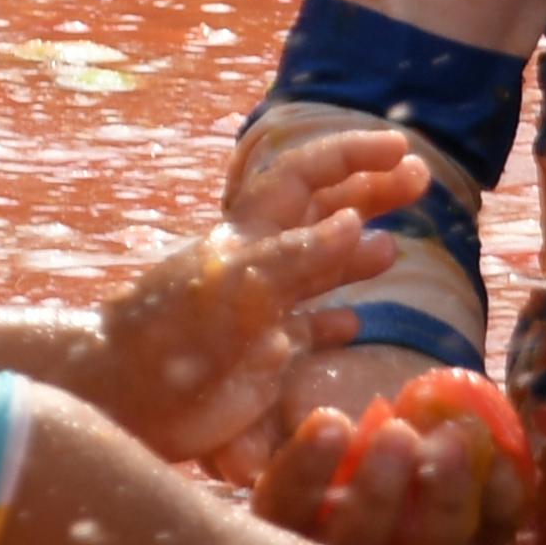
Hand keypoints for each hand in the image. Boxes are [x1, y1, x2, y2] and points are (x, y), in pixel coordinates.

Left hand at [93, 129, 429, 460]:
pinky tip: (354, 322)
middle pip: (321, 212)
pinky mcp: (260, 359)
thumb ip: (299, 254)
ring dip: (357, 253)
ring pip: (319, 268)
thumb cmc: (174, 335)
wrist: (124, 396)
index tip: (400, 148)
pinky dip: (331, 321)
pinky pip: (305, 331)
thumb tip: (356, 221)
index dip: (351, 154)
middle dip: (368, 191)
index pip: (306, 174)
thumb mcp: (239, 284)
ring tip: (395, 247)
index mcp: (249, 233)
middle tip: (421, 180)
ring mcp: (261, 310)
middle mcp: (259, 263)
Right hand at [239, 344, 529, 544]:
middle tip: (399, 435)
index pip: (285, 514)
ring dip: (444, 501)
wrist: (411, 423)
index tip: (332, 421)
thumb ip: (314, 420)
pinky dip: (499, 504)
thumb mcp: (316, 411)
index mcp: (293, 529)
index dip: (305, 474)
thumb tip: (326, 419)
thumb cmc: (349, 419)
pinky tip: (499, 462)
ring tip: (452, 440)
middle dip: (378, 494)